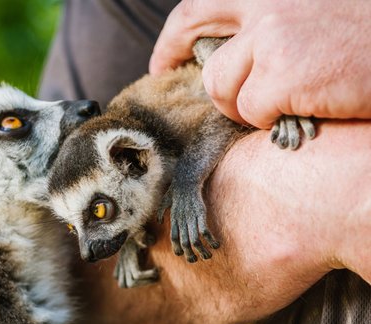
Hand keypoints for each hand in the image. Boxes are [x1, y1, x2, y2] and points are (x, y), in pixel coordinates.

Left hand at [149, 0, 370, 127]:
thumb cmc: (366, 36)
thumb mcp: (313, 12)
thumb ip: (271, 23)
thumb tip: (231, 49)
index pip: (202, 5)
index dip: (176, 35)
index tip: (166, 58)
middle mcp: (267, 2)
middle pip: (197, 37)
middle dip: (179, 60)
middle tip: (170, 77)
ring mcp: (272, 35)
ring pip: (221, 86)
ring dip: (244, 103)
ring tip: (284, 101)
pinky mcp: (281, 72)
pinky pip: (251, 110)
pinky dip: (272, 119)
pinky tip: (305, 107)